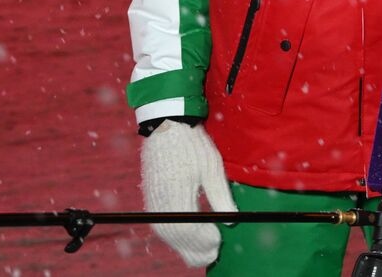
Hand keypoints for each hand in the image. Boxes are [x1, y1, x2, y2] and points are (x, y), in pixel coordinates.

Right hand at [140, 121, 236, 266]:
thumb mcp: (212, 168)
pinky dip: (175, 236)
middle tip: (213, 255)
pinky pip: (162, 225)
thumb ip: (220, 196)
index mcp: (177, 195)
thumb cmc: (192, 145)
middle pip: (177, 237)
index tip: (219, 242)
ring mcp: (153, 202)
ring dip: (184, 246)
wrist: (166, 126)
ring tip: (202, 252)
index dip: (204, 240)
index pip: (189, 229)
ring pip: (167, 234)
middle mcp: (161, 203)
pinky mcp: (151, 199)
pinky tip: (187, 238)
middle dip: (195, 249)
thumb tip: (231, 220)